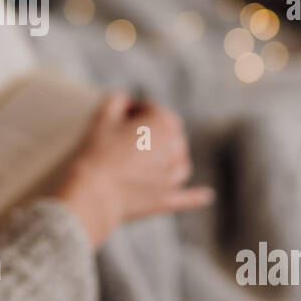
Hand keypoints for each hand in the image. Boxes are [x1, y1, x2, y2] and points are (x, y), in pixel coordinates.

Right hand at [52, 93, 213, 248]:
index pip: (152, 110)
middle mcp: (176, 149)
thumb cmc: (97, 151)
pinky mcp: (166, 199)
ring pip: (178, 162)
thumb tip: (124, 102)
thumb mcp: (102, 116)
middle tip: (123, 138)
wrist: (93, 192)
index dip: (132, 111)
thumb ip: (116, 101)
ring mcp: (172, 177)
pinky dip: (196, 196)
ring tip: (143, 159)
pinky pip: (186, 197)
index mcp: (164, 124)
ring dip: (167, 157)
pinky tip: (207, 195)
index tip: (115, 117)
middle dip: (151, 133)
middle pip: (169, 134)